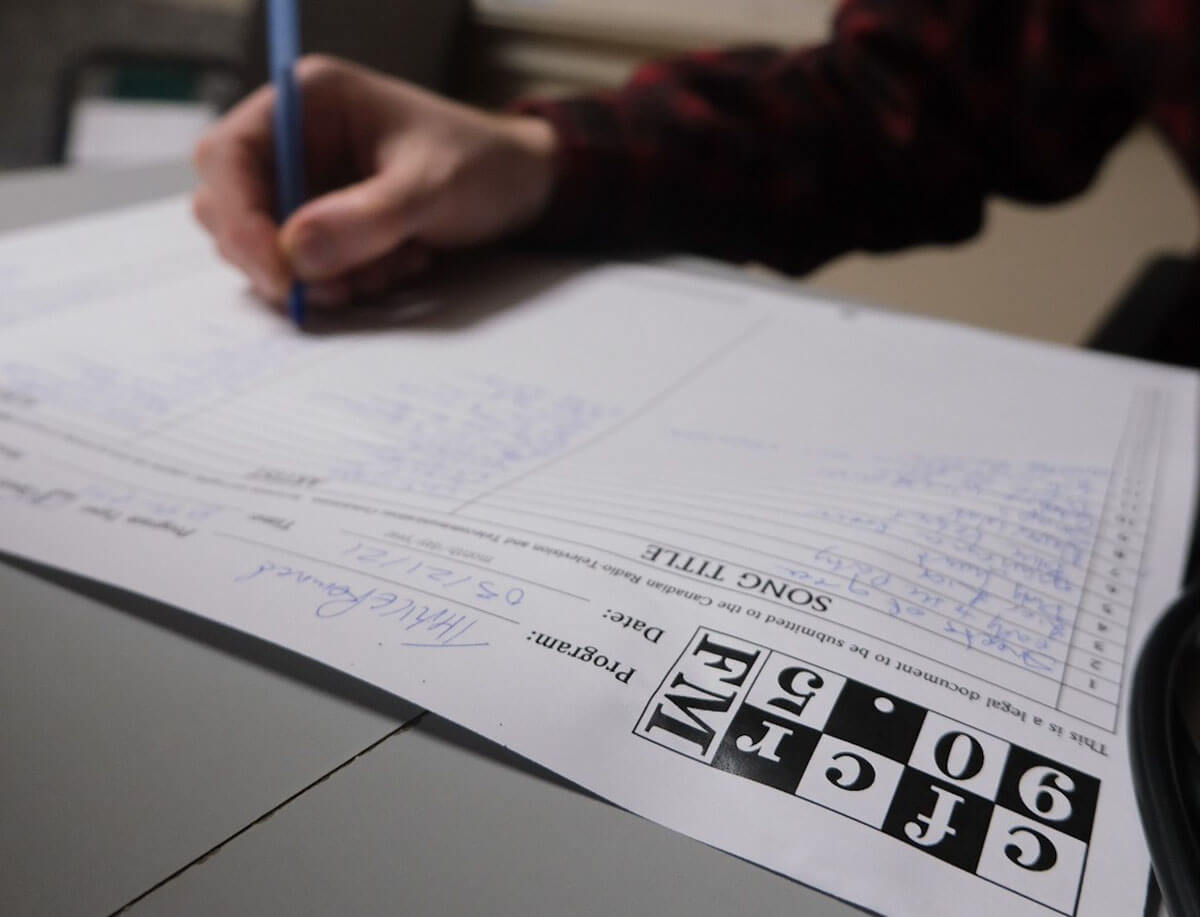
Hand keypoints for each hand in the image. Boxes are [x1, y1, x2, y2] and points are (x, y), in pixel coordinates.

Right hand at [192, 55, 557, 307]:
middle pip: (231, 208)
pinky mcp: (325, 225)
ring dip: (324, 276)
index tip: (278, 272)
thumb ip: (367, 219)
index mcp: (308, 102)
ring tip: (394, 265)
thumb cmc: (481, 165)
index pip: (228, 156)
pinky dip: (346, 283)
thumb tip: (295, 254)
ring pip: (267, 248)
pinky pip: (306, 270)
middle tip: (341, 287)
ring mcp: (307, 186)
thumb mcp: (432, 188)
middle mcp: (295, 140)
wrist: (522, 189)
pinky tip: (399, 265)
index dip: (239, 218)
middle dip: (281, 258)